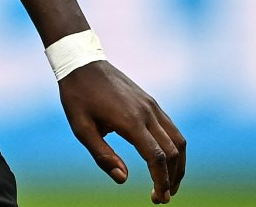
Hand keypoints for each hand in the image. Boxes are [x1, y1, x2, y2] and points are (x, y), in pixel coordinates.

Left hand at [59, 61, 185, 203]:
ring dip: (178, 164)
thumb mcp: (81, 129)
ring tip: (168, 182)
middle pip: (173, 152)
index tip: (160, 199)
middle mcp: (147, 113)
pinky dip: (174, 147)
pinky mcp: (150, 102)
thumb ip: (102, 155)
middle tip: (162, 197)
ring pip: (178, 140)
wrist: (81, 62)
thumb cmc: (78, 96)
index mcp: (130, 121)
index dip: (162, 181)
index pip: (157, 158)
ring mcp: (151, 106)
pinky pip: (171, 128)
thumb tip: (123, 179)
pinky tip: (164, 159)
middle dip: (172, 178)